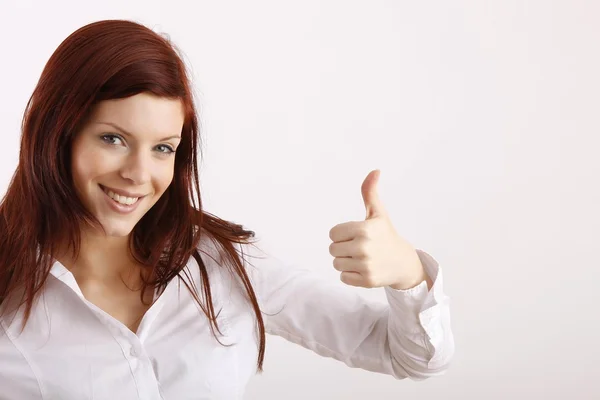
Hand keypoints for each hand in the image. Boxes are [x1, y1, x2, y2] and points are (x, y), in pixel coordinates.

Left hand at [328, 170, 431, 290]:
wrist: (404, 262)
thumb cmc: (386, 235)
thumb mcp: (378, 213)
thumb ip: (370, 192)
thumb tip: (375, 170)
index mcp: (364, 229)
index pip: (333, 233)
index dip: (341, 234)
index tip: (355, 235)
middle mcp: (364, 247)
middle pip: (332, 249)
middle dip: (343, 248)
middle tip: (359, 248)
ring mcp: (366, 265)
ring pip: (336, 264)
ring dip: (345, 262)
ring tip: (362, 258)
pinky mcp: (367, 281)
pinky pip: (343, 277)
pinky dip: (350, 275)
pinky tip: (364, 269)